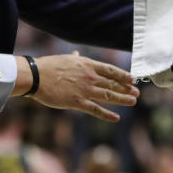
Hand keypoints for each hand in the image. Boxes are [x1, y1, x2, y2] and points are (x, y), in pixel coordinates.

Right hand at [23, 53, 138, 121]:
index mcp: (87, 64)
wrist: (36, 76)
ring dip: (122, 99)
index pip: (110, 70)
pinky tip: (116, 117)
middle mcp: (90, 77)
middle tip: (136, 93)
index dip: (123, 75)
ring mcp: (85, 90)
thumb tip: (77, 54)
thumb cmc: (48, 66)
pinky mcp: (77, 102)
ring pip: (108, 95)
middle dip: (126, 88)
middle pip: (113, 83)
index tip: (133, 79)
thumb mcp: (65, 59)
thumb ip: (75, 59)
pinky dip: (107, 114)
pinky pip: (96, 109)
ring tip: (133, 102)